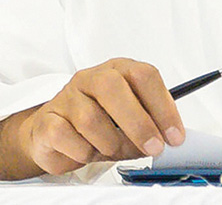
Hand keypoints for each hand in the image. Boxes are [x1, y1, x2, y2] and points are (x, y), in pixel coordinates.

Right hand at [17, 58, 184, 175]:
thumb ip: (150, 123)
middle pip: (114, 88)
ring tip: (112, 150)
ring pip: (91, 119)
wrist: (54, 133)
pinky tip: (87, 151)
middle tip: (153, 147)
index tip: (174, 135)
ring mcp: (67, 96)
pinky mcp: (47, 119)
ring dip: (109, 143)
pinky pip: (68, 137)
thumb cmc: (99, 123)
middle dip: (139, 123)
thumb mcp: (129, 120)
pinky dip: (83, 151)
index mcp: (118, 70)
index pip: (144, 76)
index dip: (163, 106)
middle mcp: (91, 78)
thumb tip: (170, 139)